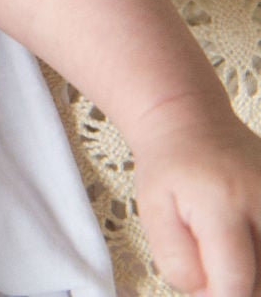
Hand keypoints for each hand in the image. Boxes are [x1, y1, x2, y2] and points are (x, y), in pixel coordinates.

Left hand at [132, 95, 260, 296]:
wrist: (192, 124)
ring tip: (229, 251)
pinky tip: (247, 244)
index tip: (203, 287)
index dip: (218, 296)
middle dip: (239, 288)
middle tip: (213, 264)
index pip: (235, 281)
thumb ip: (176, 259)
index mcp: (221, 205)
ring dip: (257, 273)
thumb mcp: (153, 212)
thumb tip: (208, 294)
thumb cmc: (169, 169)